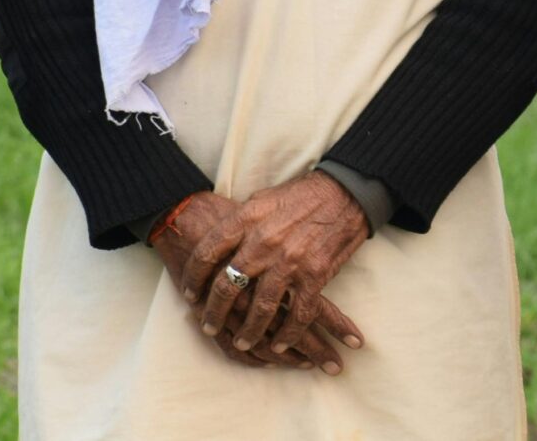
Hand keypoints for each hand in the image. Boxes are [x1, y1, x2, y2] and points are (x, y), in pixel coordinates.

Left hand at [164, 177, 369, 369]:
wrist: (346, 192)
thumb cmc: (301, 195)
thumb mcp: (262, 199)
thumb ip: (239, 222)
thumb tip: (217, 245)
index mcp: (247, 219)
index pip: (207, 253)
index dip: (193, 278)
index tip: (190, 295)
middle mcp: (264, 242)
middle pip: (227, 286)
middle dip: (213, 312)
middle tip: (208, 326)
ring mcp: (290, 261)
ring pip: (260, 308)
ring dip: (249, 331)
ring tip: (242, 341)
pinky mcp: (315, 274)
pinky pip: (297, 314)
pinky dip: (287, 334)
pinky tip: (279, 344)